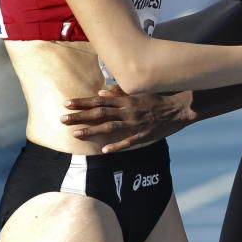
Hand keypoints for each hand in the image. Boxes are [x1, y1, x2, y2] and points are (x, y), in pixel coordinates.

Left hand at [61, 87, 194, 152]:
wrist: (179, 106)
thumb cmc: (158, 97)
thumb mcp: (139, 91)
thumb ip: (120, 93)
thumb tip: (102, 92)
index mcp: (125, 99)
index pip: (99, 101)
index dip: (82, 102)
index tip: (66, 103)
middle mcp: (127, 110)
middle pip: (99, 113)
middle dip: (80, 116)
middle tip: (62, 119)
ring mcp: (135, 123)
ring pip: (109, 127)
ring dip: (91, 131)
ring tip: (75, 134)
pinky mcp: (144, 135)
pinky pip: (128, 141)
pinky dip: (116, 145)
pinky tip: (103, 150)